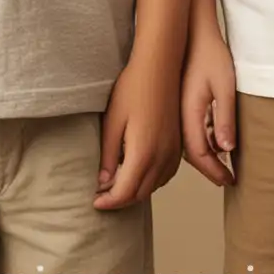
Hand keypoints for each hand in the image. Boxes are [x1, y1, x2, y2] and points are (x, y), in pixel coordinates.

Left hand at [95, 51, 182, 209]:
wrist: (160, 69)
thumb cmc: (132, 89)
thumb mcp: (112, 120)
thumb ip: (108, 154)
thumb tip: (104, 182)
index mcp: (144, 154)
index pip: (126, 192)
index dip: (109, 202)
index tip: (94, 203)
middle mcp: (162, 159)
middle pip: (140, 193)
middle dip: (120, 200)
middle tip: (101, 197)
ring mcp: (174, 154)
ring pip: (154, 187)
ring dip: (135, 192)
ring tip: (114, 188)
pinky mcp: (178, 147)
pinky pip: (165, 176)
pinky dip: (149, 182)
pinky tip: (136, 174)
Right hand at [181, 19, 236, 186]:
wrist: (192, 30)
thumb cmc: (211, 54)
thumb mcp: (224, 86)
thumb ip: (224, 118)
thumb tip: (226, 149)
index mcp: (189, 110)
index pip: (199, 152)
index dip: (214, 170)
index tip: (229, 181)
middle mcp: (178, 112)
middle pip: (189, 150)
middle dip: (208, 168)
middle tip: (227, 179)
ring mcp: (177, 106)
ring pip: (187, 140)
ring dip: (203, 155)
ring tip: (221, 164)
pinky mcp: (179, 100)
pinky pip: (187, 129)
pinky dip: (199, 141)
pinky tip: (212, 140)